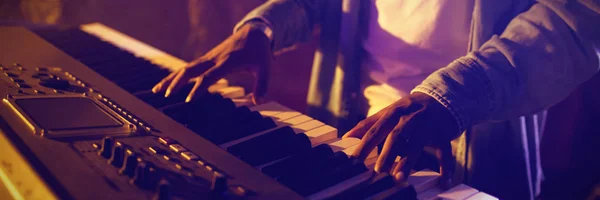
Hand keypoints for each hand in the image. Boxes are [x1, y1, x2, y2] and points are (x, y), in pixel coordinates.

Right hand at [152, 24, 271, 101]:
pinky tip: (167, 85)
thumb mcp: (265, 68)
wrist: (252, 33)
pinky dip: (176, 76)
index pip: (209, 77)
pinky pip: (188, 68)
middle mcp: (214, 59)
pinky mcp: (206, 59)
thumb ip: (262, 85)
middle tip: (166, 95)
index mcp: (227, 62)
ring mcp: (208, 58)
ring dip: (170, 79)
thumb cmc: (258, 52)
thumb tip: (258, 102)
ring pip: (185, 68)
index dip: (199, 88)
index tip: (189, 100)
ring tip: (156, 91)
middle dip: (176, 82)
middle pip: (190, 70)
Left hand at [343, 92, 459, 185]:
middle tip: (378, 171)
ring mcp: (427, 127)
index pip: (376, 130)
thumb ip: (368, 124)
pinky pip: (445, 153)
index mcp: (393, 112)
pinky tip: (443, 182)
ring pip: (417, 145)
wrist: (442, 98)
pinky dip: (445, 168)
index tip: (354, 161)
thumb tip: (346, 137)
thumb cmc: (408, 110)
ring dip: (408, 162)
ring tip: (399, 178)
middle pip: (396, 137)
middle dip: (387, 154)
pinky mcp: (443, 136)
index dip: (364, 145)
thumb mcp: (389, 112)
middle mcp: (410, 118)